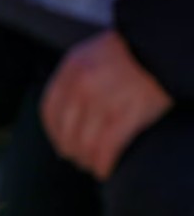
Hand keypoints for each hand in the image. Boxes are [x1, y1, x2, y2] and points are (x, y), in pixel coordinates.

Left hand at [41, 30, 173, 179]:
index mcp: (72, 67)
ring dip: (87, 160)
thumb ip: (75, 77)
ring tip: (91, 165)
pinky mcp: (129, 113)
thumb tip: (66, 112)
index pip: (50, 110)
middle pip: (66, 130)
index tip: (60, 143)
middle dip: (71, 151)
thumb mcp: (92, 54)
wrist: (164, 46)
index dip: (54, 133)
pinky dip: (103, 164)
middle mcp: (83, 84)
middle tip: (78, 159)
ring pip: (85, 143)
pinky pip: (107, 148)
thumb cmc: (131, 51)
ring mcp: (105, 99)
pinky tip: (104, 170)